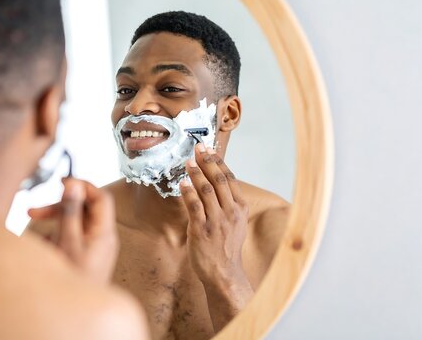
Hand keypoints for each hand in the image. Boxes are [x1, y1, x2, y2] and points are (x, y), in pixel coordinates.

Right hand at [27, 178, 118, 284]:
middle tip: (34, 211)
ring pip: (74, 223)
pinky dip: (54, 238)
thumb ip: (70, 213)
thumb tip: (73, 185)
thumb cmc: (74, 282)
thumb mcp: (67, 242)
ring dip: (52, 223)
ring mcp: (93, 247)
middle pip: (84, 209)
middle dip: (59, 206)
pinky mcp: (83, 256)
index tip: (62, 182)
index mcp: (104, 233)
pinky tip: (41, 247)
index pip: (101, 197)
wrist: (76, 314)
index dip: (82, 186)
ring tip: (33, 233)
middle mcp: (102, 238)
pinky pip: (69, 238)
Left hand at [180, 144, 252, 330]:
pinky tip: (182, 182)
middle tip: (198, 148)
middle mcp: (230, 212)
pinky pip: (194, 206)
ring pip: (206, 190)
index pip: (230, 179)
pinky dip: (188, 192)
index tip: (209, 149)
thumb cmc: (227, 249)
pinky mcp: (202, 230)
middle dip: (207, 161)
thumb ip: (228, 204)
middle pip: (218, 180)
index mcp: (240, 209)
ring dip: (196, 173)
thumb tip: (217, 184)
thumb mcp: (235, 224)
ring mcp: (216, 221)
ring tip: (188, 162)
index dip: (219, 161)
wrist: (224, 273)